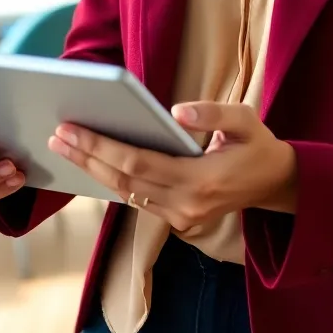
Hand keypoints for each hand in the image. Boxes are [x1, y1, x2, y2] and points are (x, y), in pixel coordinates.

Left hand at [48, 102, 296, 231]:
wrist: (276, 184)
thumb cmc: (258, 145)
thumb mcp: (246, 119)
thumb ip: (212, 113)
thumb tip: (175, 111)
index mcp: (201, 180)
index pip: (138, 163)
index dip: (102, 146)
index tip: (73, 129)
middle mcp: (186, 205)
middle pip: (124, 180)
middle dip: (86, 157)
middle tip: (56, 135)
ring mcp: (180, 218)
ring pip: (126, 193)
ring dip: (93, 170)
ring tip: (65, 146)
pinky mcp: (178, 220)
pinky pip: (137, 200)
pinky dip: (112, 180)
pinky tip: (92, 163)